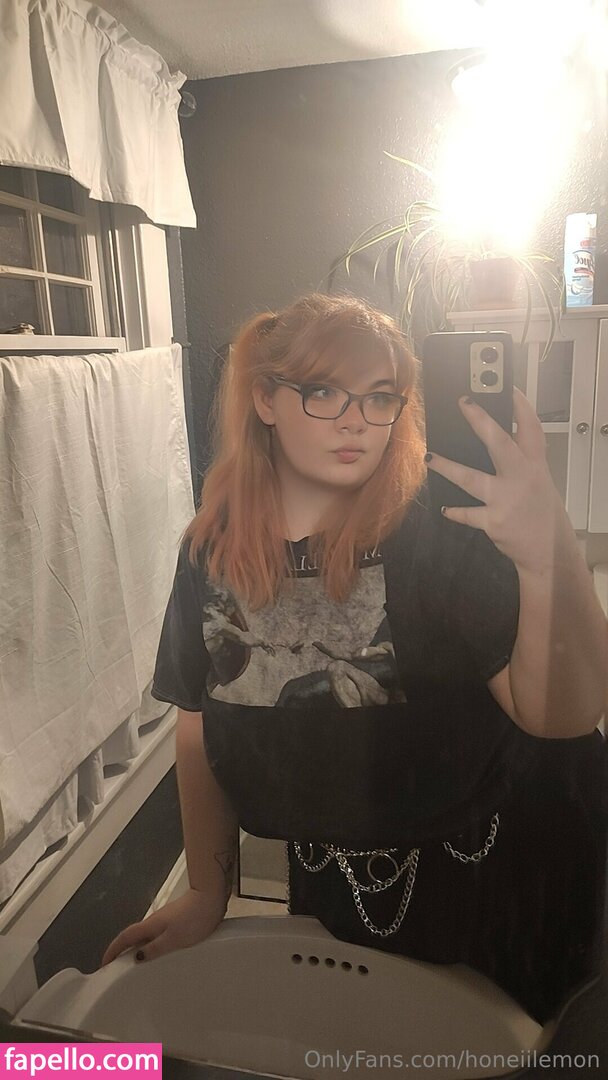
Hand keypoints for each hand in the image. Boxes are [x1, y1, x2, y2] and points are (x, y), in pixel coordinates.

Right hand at [99, 886, 227, 967]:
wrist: (211, 896)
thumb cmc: (193, 919)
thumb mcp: (174, 939)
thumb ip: (155, 949)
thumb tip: (136, 958)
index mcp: (150, 925)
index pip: (124, 938)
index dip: (112, 951)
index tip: (103, 964)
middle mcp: (154, 921)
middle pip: (133, 937)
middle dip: (122, 952)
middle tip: (117, 970)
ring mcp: (165, 919)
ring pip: (145, 936)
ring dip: (137, 949)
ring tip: (137, 967)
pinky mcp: (176, 920)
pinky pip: (157, 935)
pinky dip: (151, 946)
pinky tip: (159, 955)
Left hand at [424, 387, 574, 572]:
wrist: (547, 550)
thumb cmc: (539, 511)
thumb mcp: (538, 479)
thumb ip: (518, 460)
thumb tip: (488, 438)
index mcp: (534, 464)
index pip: (531, 427)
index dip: (520, 405)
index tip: (507, 386)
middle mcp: (521, 477)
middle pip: (498, 442)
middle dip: (479, 420)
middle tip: (463, 402)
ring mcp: (505, 499)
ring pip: (470, 478)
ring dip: (446, 467)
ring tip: (429, 457)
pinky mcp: (492, 521)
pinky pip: (467, 513)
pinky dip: (454, 511)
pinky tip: (445, 508)